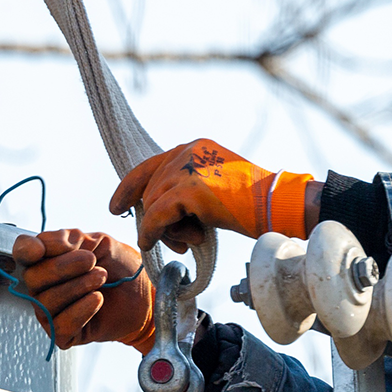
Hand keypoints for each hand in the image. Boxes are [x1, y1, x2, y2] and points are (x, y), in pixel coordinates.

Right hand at [13, 229, 154, 353]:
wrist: (145, 294)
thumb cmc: (120, 267)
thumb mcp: (99, 243)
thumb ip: (70, 239)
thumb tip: (42, 245)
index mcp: (47, 259)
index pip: (23, 253)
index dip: (26, 250)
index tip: (40, 250)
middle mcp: (43, 286)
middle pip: (33, 277)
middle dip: (63, 267)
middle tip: (92, 261)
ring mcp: (51, 312)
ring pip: (46, 302)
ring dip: (77, 287)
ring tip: (102, 277)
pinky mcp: (63, 334)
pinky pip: (60, 325)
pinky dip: (80, 310)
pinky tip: (98, 299)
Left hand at [109, 138, 311, 252]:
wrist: (275, 206)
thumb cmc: (251, 205)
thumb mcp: (213, 187)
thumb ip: (186, 190)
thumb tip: (156, 212)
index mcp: (195, 148)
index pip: (151, 165)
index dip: (129, 187)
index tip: (117, 207)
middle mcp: (188, 152)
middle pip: (151, 188)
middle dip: (154, 218)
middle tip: (172, 241)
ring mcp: (188, 168)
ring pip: (152, 203)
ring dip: (162, 229)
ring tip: (184, 242)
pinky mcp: (190, 190)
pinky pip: (157, 215)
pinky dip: (152, 232)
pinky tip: (154, 243)